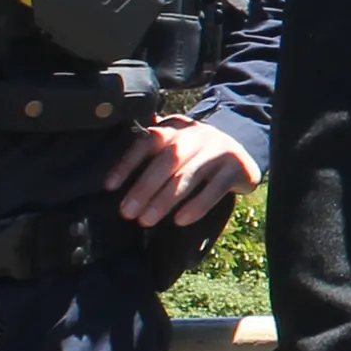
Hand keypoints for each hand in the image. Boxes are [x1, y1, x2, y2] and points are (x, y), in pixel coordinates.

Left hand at [105, 115, 259, 227]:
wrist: (242, 152)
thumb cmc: (196, 155)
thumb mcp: (175, 146)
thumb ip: (151, 154)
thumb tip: (110, 180)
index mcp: (176, 129)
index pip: (148, 141)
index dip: (127, 163)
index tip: (109, 187)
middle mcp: (197, 135)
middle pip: (167, 160)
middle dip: (144, 188)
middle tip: (127, 212)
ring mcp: (219, 149)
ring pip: (187, 176)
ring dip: (164, 200)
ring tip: (146, 220)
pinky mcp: (236, 167)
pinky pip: (214, 189)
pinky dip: (196, 206)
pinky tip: (180, 220)